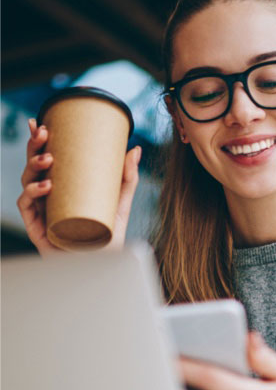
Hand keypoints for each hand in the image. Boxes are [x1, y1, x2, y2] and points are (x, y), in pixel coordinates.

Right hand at [17, 118, 141, 254]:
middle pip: (33, 167)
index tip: (43, 122)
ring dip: (34, 167)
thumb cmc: (108, 237)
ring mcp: (41, 213)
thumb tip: (135, 148)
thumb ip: (127, 178)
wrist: (104, 267)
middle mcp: (47, 198)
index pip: (45, 159)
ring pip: (27, 182)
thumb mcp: (121, 204)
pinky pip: (27, 206)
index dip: (39, 140)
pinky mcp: (37, 229)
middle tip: (45, 133)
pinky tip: (46, 186)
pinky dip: (33, 193)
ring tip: (50, 160)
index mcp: (61, 188)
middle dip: (34, 147)